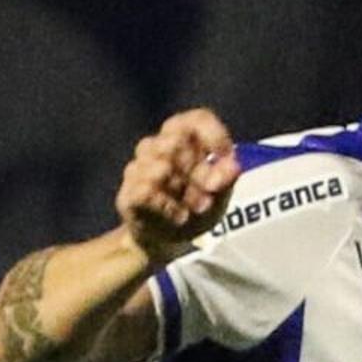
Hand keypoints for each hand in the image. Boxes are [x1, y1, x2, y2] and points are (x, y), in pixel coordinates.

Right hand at [116, 108, 238, 261]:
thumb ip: (226, 180)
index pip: (196, 119)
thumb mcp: (219, 197)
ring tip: (194, 208)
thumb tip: (233, 165)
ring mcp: (139, 168)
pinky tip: (178, 216)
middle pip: (176, 141)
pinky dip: (167, 206)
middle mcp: (158, 147)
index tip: (224, 155)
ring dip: (184, 191)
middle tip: (208, 194)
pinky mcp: (128, 193)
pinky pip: (146, 191)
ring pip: (160, 166)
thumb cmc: (195, 209)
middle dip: (197, 171)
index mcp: (185, 141)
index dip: (211, 132)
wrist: (167, 241)